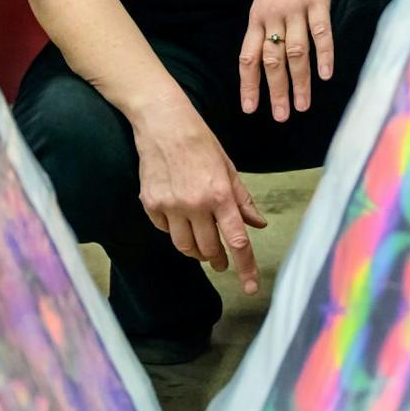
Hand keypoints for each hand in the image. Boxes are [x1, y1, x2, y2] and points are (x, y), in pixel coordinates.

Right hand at [132, 100, 268, 293]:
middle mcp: (195, 204)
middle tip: (220, 260)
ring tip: (202, 247)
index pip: (237, 241)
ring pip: (185, 247)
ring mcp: (170, 205)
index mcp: (220, 194)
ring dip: (197, 252)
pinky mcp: (151, 203)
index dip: (245, 267)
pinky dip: (175, 231)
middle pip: (209, 249)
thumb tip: (258, 224)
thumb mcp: (228, 168)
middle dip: (218, 258)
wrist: (163, 123)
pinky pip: (165, 230)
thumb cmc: (199, 142)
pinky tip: (179, 220)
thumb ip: (242, 199)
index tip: (249, 287)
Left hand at [241, 0, 335, 121]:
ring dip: (299, 82)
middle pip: (272, 61)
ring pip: (295, 52)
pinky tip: (327, 75)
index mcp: (257, 17)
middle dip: (275, 91)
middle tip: (280, 117)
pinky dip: (324, 55)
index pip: (248, 57)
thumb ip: (266, 23)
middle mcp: (272, 15)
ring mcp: (295, 7)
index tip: (250, 109)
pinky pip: (320, 32)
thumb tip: (266, 56)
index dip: (249, 84)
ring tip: (302, 106)